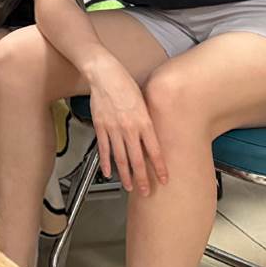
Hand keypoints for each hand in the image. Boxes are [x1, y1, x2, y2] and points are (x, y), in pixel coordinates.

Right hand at [87, 62, 167, 194]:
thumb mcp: (144, 101)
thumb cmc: (125, 84)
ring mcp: (113, 129)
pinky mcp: (100, 127)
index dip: (160, 167)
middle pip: (137, 159)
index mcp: (144, 121)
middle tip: (146, 192)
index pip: (155, 150)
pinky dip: (106, 162)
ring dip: (125, 174)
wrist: (105, 74)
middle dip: (142, 178)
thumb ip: (147, 120)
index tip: (164, 179)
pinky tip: (109, 172)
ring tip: (129, 187)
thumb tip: (151, 136)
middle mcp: (129, 128)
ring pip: (120, 157)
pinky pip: (104, 148)